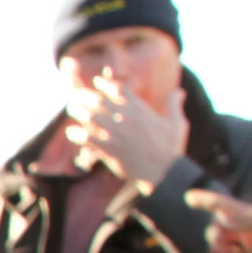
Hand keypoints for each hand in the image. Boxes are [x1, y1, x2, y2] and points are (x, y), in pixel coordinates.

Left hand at [62, 80, 183, 192]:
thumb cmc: (172, 149)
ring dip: (79, 111)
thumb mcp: (178, 123)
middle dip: (86, 95)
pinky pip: (87, 138)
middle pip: (99, 100)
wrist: (164, 172)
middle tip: (77, 95)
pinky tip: (72, 132)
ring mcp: (116, 134)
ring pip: (90, 117)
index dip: (105, 83)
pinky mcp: (108, 149)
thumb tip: (179, 91)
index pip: (119, 89)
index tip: (96, 80)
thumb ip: (174, 105)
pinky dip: (77, 134)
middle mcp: (126, 118)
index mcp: (141, 109)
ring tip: (72, 108)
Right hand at [187, 189, 251, 252]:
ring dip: (218, 247)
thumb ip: (244, 218)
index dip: (207, 201)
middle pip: (216, 231)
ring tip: (231, 249)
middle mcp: (244, 234)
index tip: (189, 196)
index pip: (224, 206)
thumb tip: (220, 220)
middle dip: (215, 232)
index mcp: (250, 218)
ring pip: (218, 249)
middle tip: (228, 234)